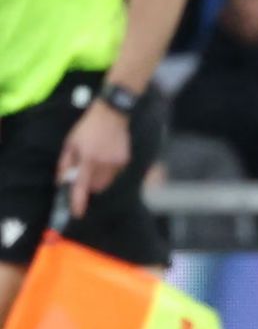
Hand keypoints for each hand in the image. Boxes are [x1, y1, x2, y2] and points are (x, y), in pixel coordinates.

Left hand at [57, 102, 131, 218]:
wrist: (112, 114)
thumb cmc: (87, 128)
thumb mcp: (70, 143)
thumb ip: (65, 164)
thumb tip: (61, 182)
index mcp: (87, 158)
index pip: (81, 186)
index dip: (78, 201)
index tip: (77, 213)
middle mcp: (103, 164)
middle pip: (96, 188)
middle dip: (89, 186)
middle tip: (85, 176)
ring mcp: (117, 163)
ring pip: (106, 182)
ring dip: (99, 179)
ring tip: (97, 162)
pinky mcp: (125, 161)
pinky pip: (115, 174)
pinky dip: (109, 171)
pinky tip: (107, 157)